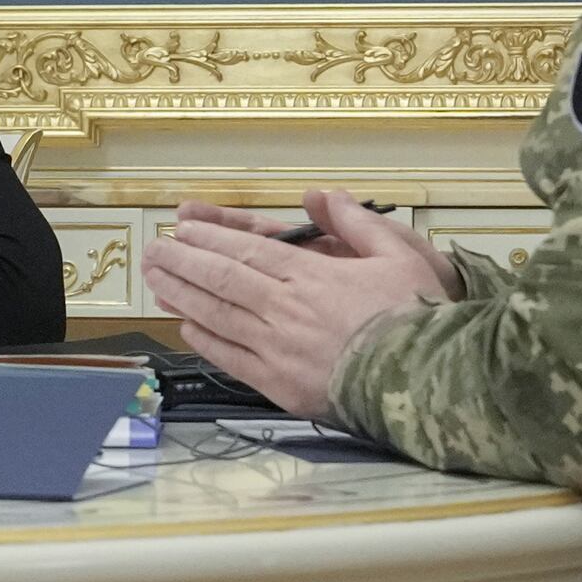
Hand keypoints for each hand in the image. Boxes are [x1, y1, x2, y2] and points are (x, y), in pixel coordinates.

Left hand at [137, 191, 452, 419]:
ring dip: (181, 297)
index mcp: (312, 277)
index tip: (182, 229)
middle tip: (153, 249)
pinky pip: (231, 359)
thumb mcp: (400, 255)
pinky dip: (205, 340)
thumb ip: (358, 223)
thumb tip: (324, 195)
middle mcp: (286, 311)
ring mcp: (278, 350)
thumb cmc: (419, 316)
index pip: (247, 252)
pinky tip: (186, 326)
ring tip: (154, 281)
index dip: (209, 240)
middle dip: (183, 262)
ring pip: (217, 317)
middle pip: (222, 281)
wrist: (428, 384)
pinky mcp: (280, 386)